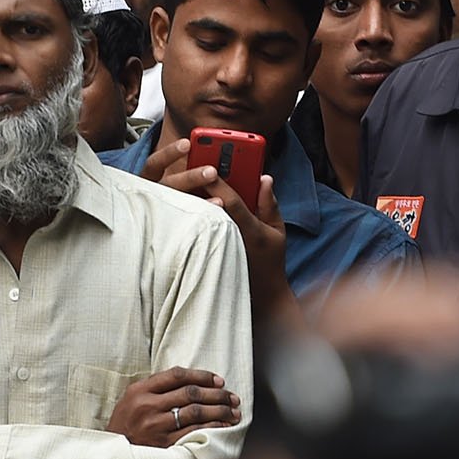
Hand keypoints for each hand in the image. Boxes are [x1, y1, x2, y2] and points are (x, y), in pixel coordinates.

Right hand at [105, 367, 240, 446]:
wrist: (115, 449)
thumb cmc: (127, 421)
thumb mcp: (133, 397)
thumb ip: (156, 386)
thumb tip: (192, 379)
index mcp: (140, 389)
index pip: (177, 375)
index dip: (202, 376)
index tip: (218, 380)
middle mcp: (148, 405)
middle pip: (190, 393)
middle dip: (217, 394)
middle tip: (232, 397)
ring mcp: (156, 425)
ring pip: (195, 412)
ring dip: (219, 410)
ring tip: (232, 411)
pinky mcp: (164, 443)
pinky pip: (193, 432)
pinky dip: (212, 427)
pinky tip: (223, 425)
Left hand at [144, 141, 293, 313]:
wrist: (261, 296)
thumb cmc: (270, 260)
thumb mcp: (277, 230)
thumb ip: (270, 203)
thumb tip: (265, 178)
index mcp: (248, 229)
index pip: (230, 201)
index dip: (219, 182)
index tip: (211, 163)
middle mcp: (228, 236)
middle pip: (207, 205)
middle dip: (199, 183)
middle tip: (190, 163)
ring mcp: (214, 246)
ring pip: (195, 217)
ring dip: (189, 196)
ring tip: (182, 175)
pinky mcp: (203, 252)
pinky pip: (192, 229)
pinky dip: (186, 212)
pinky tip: (181, 197)